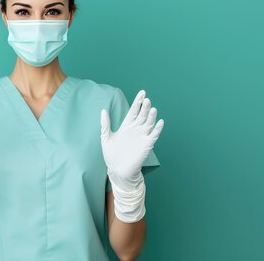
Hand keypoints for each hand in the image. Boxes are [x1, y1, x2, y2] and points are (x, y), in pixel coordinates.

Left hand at [100, 89, 164, 222]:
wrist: (118, 171)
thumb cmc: (111, 155)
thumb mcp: (105, 138)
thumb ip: (105, 124)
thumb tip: (103, 110)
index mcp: (126, 126)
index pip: (134, 111)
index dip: (138, 102)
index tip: (142, 92)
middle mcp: (136, 129)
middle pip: (142, 115)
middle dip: (144, 107)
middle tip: (146, 99)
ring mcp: (142, 136)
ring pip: (149, 123)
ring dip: (151, 116)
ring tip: (152, 108)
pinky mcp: (146, 145)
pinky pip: (154, 135)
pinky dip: (157, 129)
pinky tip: (160, 122)